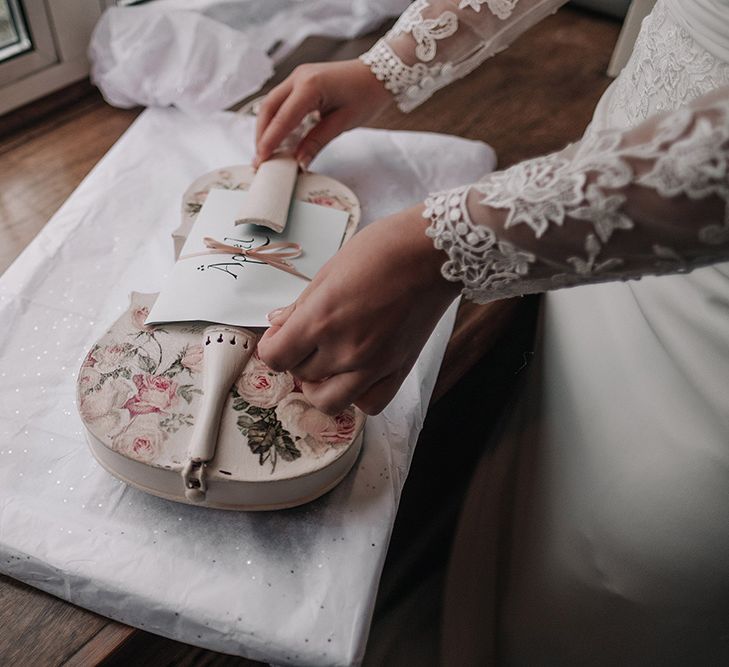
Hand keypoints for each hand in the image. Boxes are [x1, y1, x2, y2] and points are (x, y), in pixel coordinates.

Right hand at [254, 59, 390, 168]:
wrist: (379, 73)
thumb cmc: (367, 94)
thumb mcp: (343, 122)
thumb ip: (317, 141)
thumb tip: (299, 161)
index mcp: (311, 85)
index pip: (283, 118)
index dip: (270, 141)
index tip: (261, 159)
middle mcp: (299, 77)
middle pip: (269, 108)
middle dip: (262, 135)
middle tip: (260, 159)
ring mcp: (298, 77)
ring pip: (271, 104)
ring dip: (266, 128)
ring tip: (266, 151)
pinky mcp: (301, 81)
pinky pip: (282, 102)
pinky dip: (277, 120)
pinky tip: (278, 137)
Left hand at [257, 206, 459, 415]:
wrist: (434, 253)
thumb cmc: (383, 250)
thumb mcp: (330, 270)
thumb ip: (302, 305)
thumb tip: (278, 324)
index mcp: (321, 319)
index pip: (275, 357)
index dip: (271, 347)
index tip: (280, 335)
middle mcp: (345, 349)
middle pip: (300, 374)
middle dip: (296, 358)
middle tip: (307, 339)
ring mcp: (374, 365)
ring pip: (329, 401)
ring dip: (319, 387)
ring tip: (326, 366)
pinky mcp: (399, 370)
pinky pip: (370, 404)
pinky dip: (357, 396)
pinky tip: (356, 376)